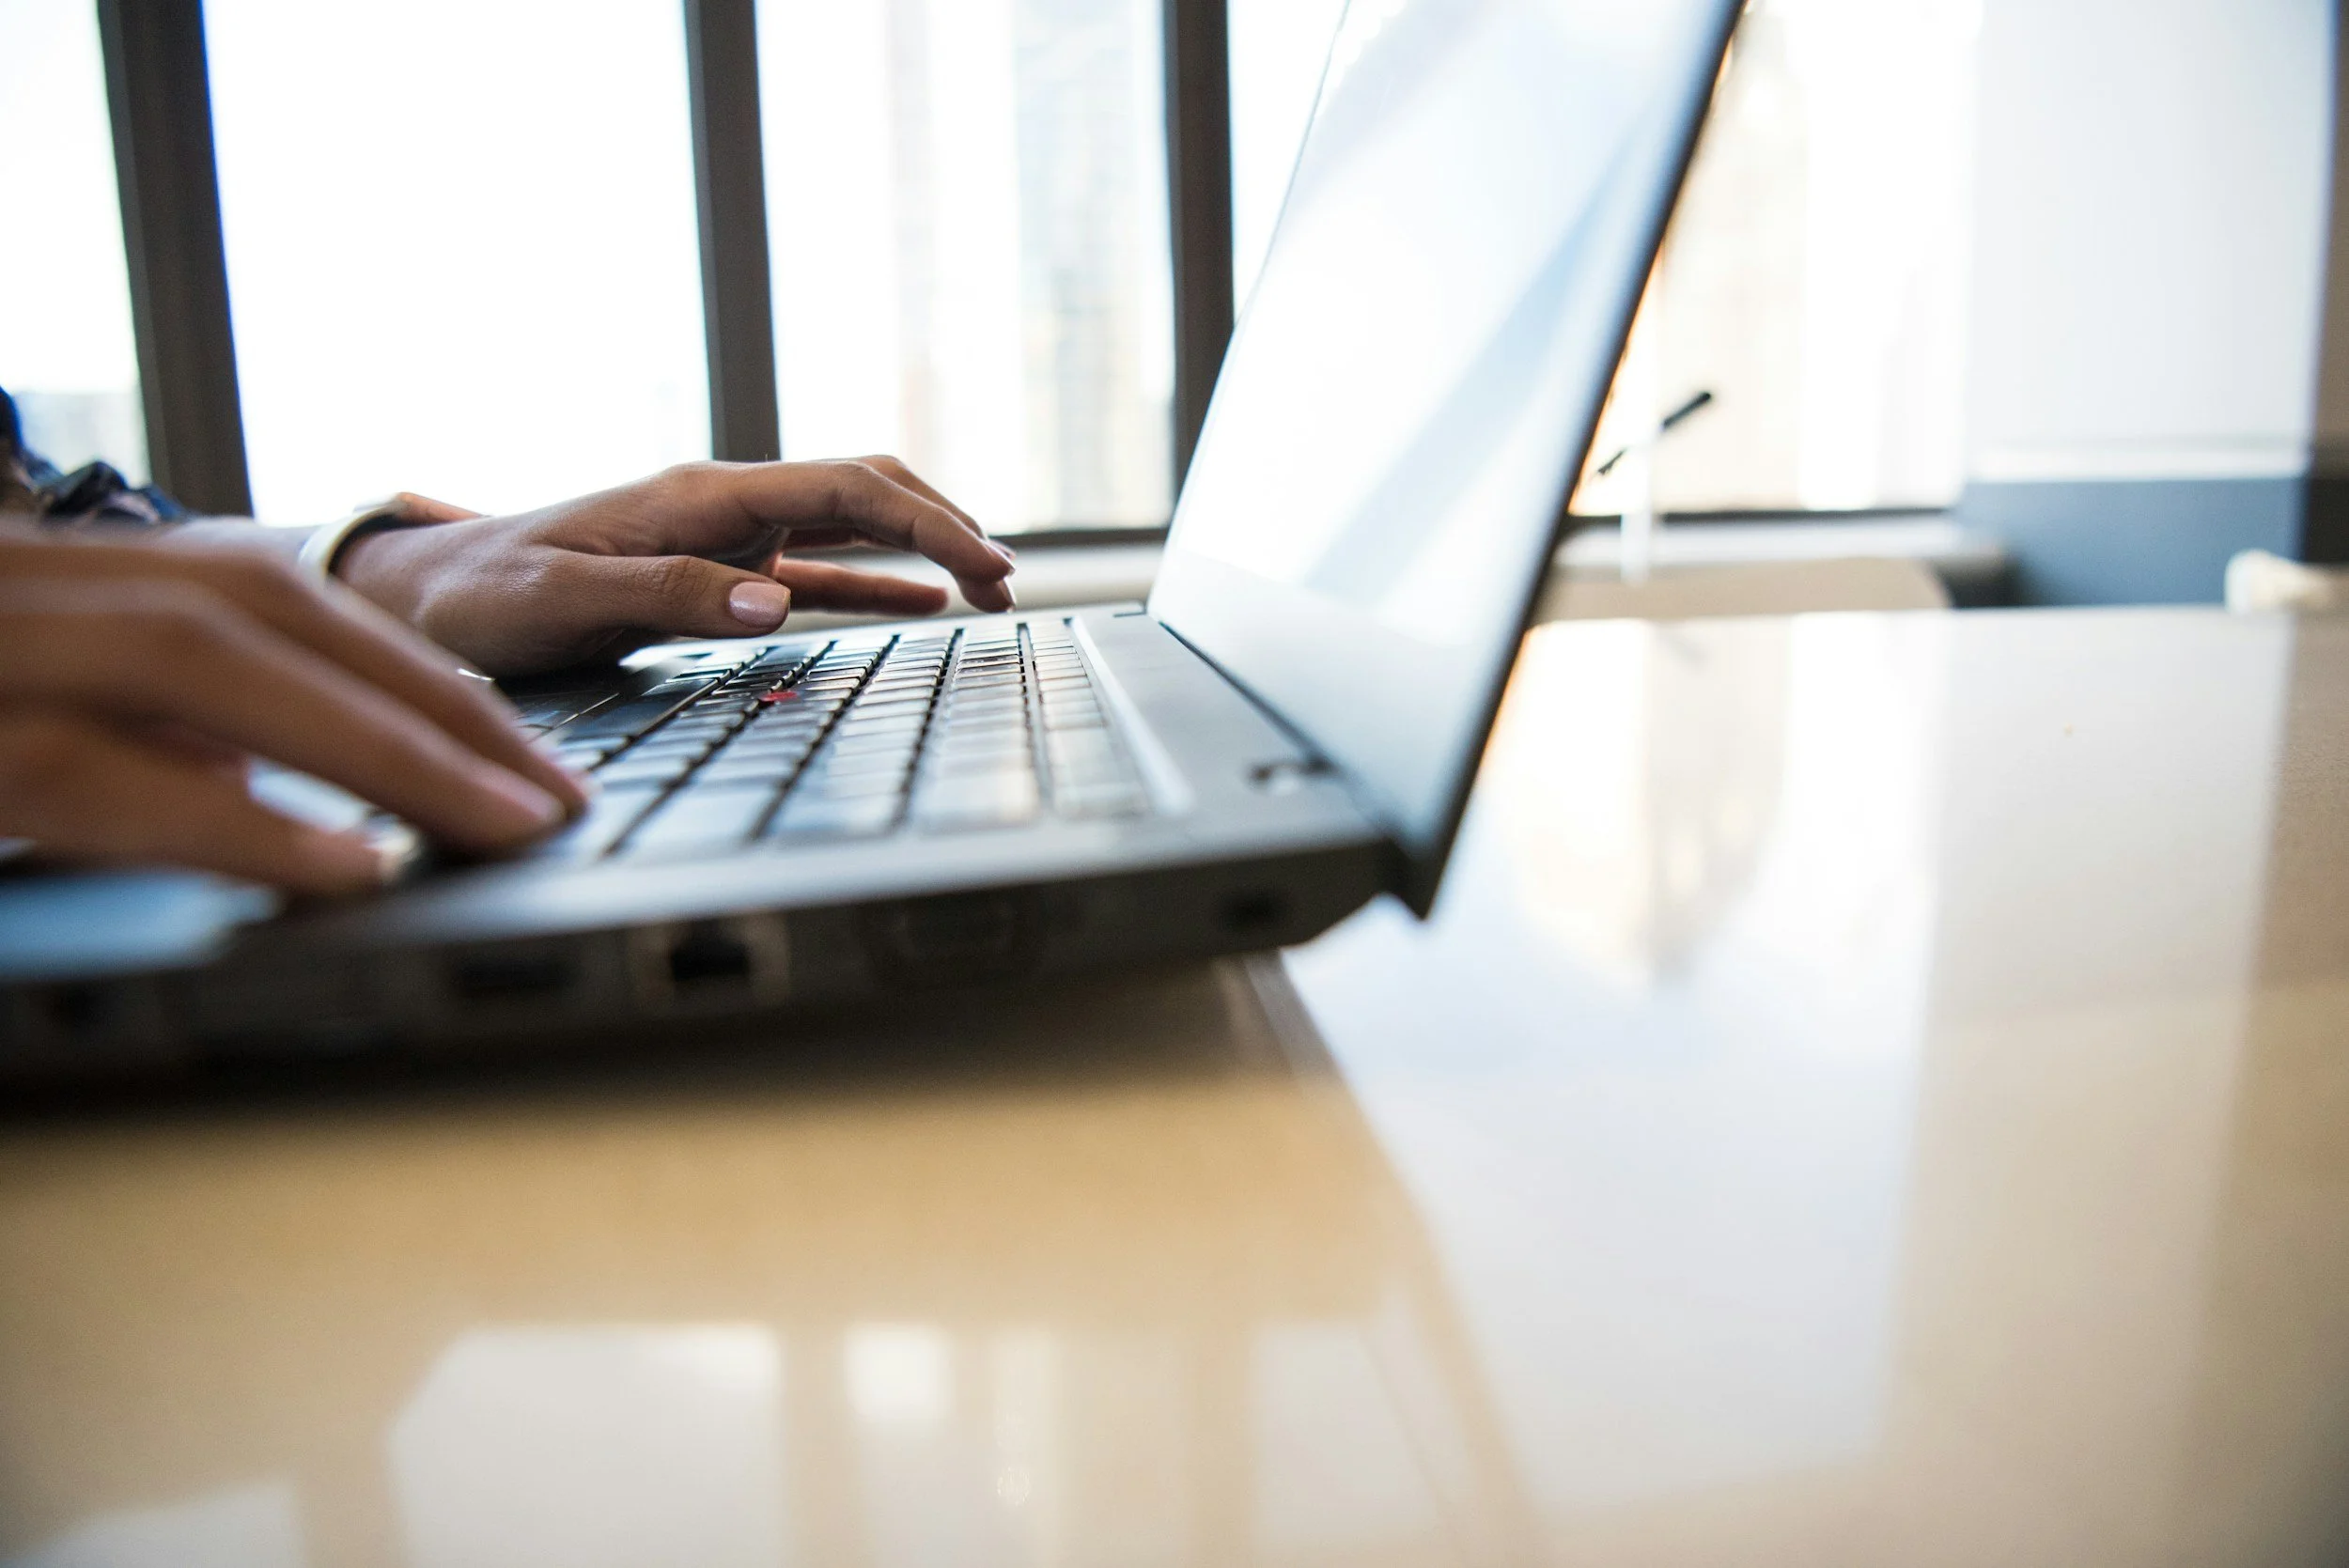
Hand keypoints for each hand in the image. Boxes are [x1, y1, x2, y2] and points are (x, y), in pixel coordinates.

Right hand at [0, 530, 587, 894]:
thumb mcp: (33, 711)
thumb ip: (137, 730)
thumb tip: (241, 775)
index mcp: (63, 579)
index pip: (274, 603)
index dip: (413, 677)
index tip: (529, 759)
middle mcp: (26, 587)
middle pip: (263, 613)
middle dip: (426, 705)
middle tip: (555, 800)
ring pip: (197, 661)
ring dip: (367, 746)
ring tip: (501, 826)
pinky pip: (92, 770)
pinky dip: (234, 821)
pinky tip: (352, 870)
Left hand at [336, 457, 1017, 676]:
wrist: (422, 594)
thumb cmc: (482, 595)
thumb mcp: (563, 599)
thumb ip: (668, 596)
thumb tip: (774, 605)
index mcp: (699, 495)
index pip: (844, 488)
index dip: (928, 522)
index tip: (988, 565)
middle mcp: (722, 504)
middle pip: (864, 488)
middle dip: (945, 523)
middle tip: (1005, 581)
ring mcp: (723, 537)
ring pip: (851, 522)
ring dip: (922, 547)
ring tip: (987, 587)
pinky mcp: (712, 573)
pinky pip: (815, 569)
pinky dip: (875, 581)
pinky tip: (921, 606)